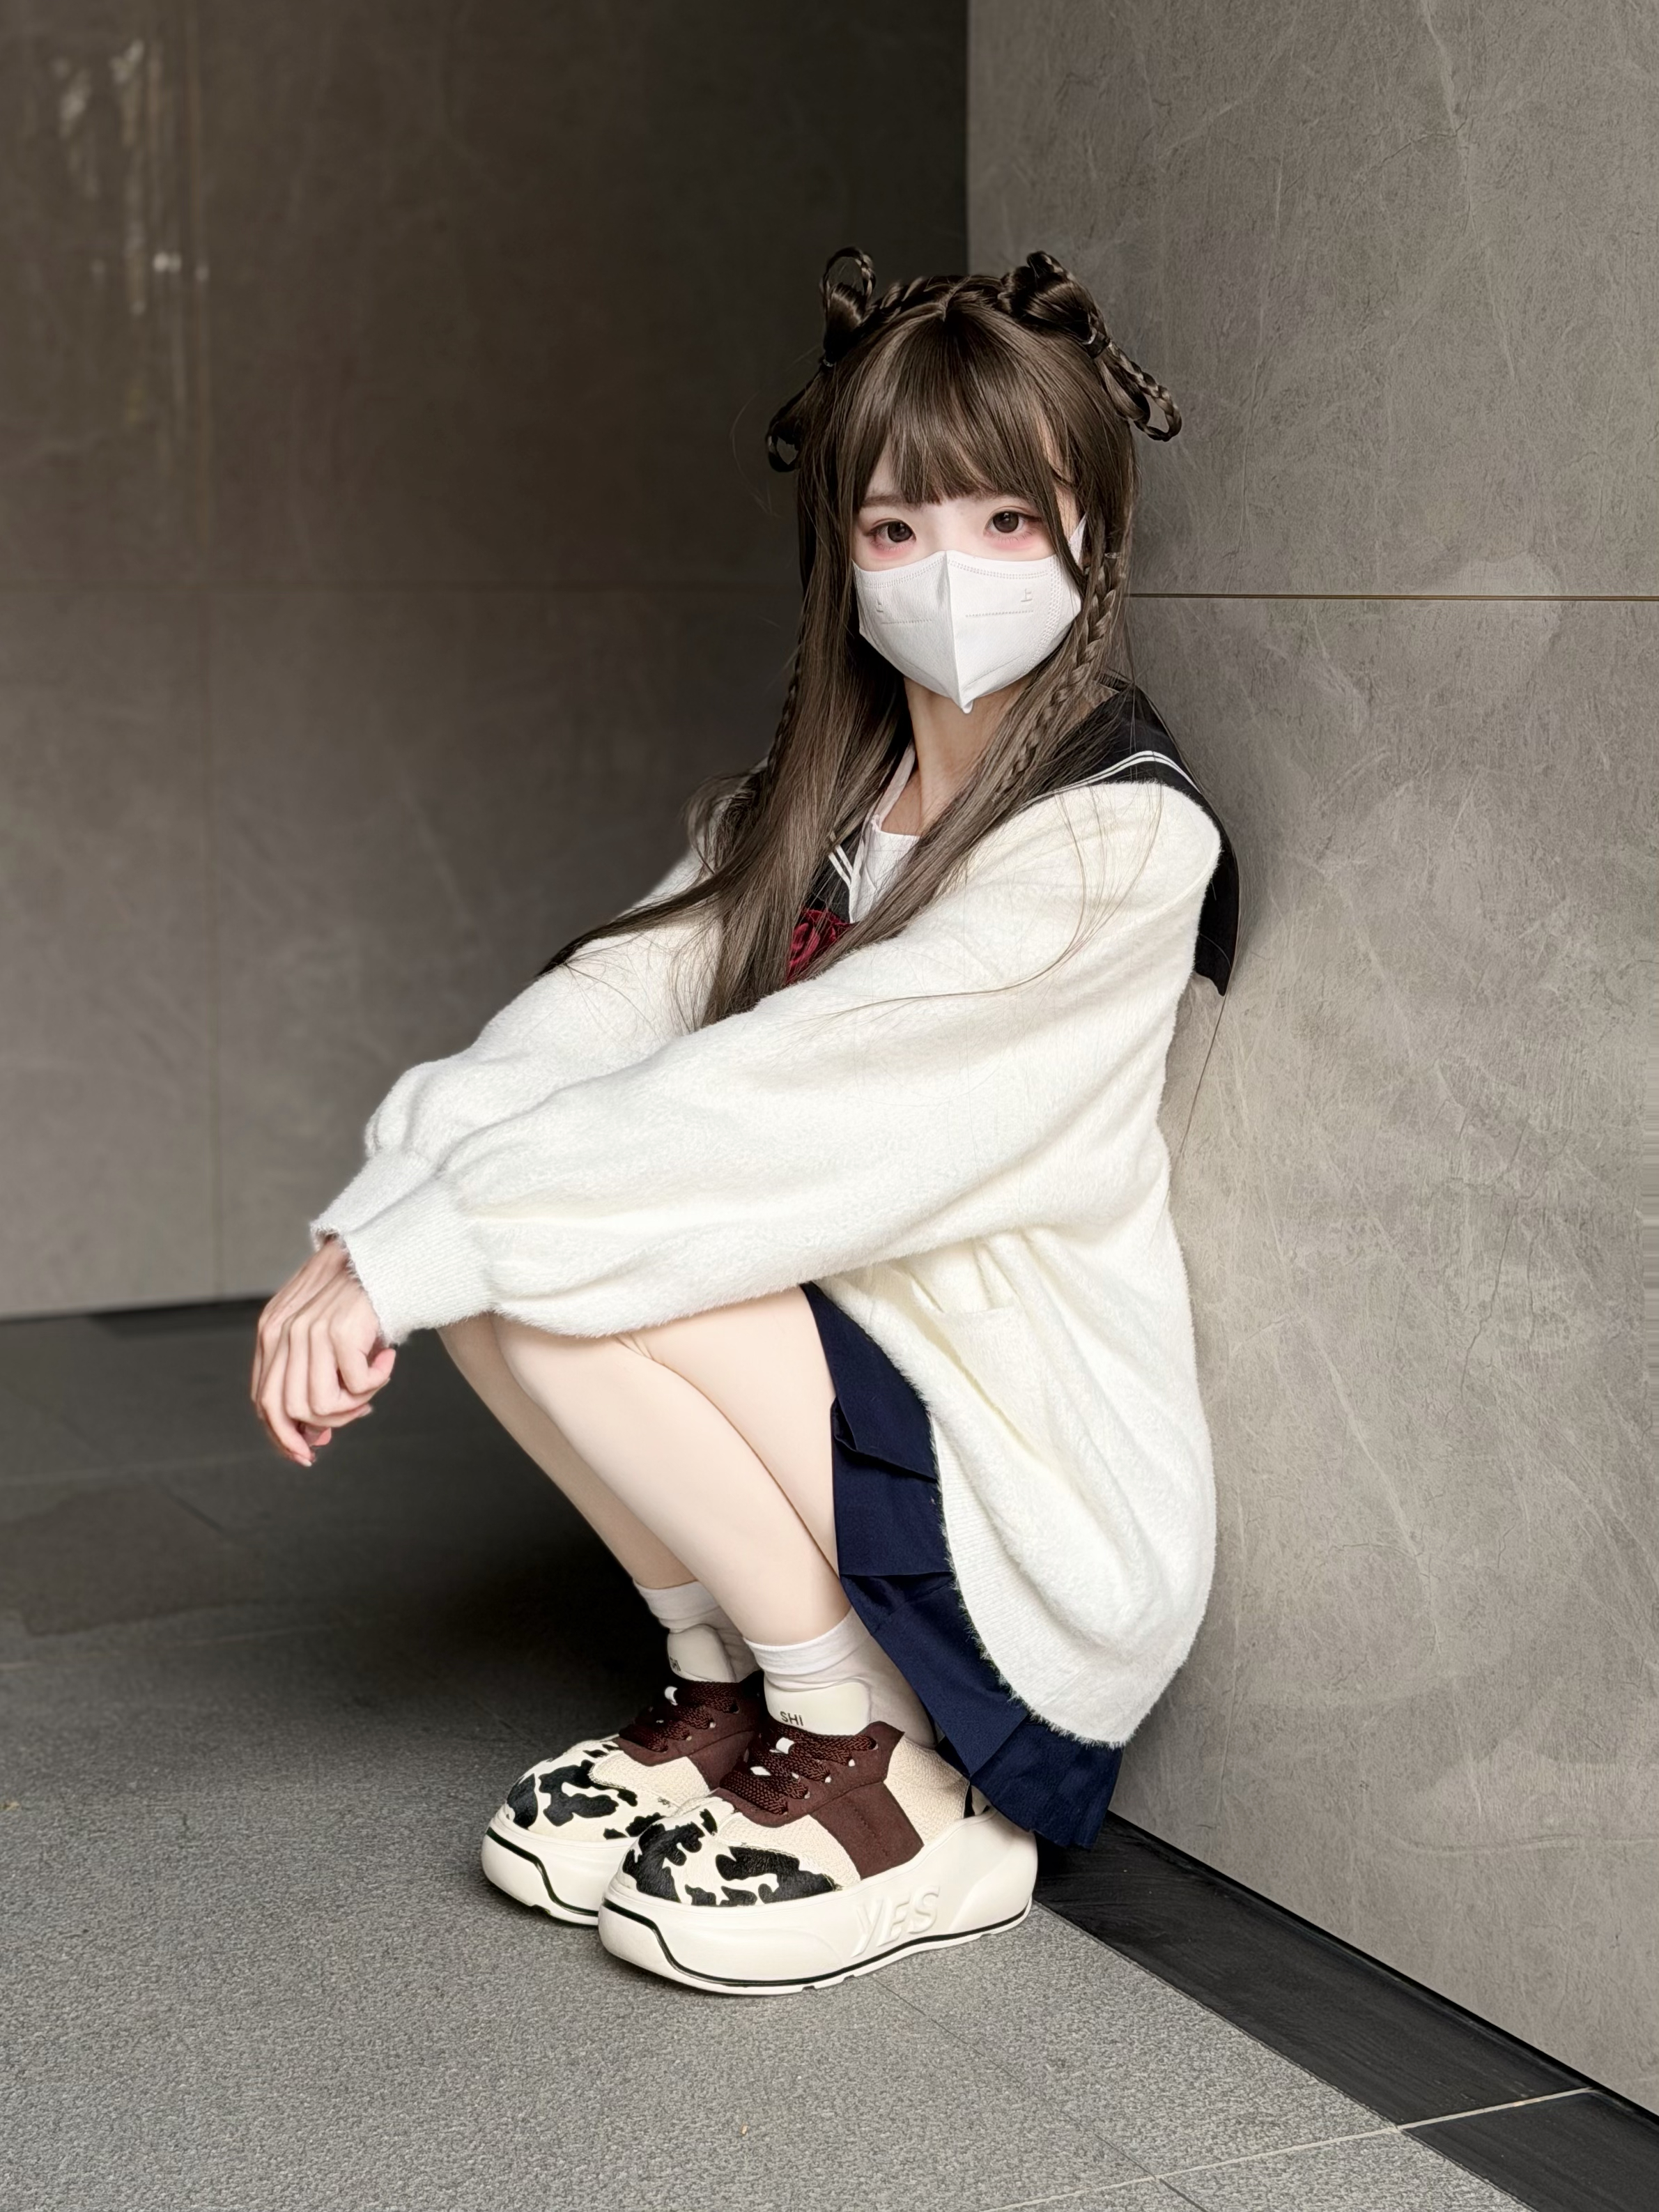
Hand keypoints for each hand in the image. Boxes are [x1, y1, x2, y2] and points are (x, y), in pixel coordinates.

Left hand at [251, 1237, 396, 1465]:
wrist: (384, 1257)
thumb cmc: (359, 1300)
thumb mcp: (325, 1338)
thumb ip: (312, 1378)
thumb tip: (316, 1435)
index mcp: (271, 1333)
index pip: (264, 1399)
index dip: (283, 1432)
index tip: (306, 1450)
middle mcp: (282, 1332)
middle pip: (286, 1409)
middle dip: (316, 1430)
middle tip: (345, 1426)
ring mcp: (308, 1331)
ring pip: (320, 1405)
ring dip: (352, 1405)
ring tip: (373, 1386)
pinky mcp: (337, 1332)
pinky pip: (355, 1386)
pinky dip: (376, 1382)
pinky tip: (388, 1360)